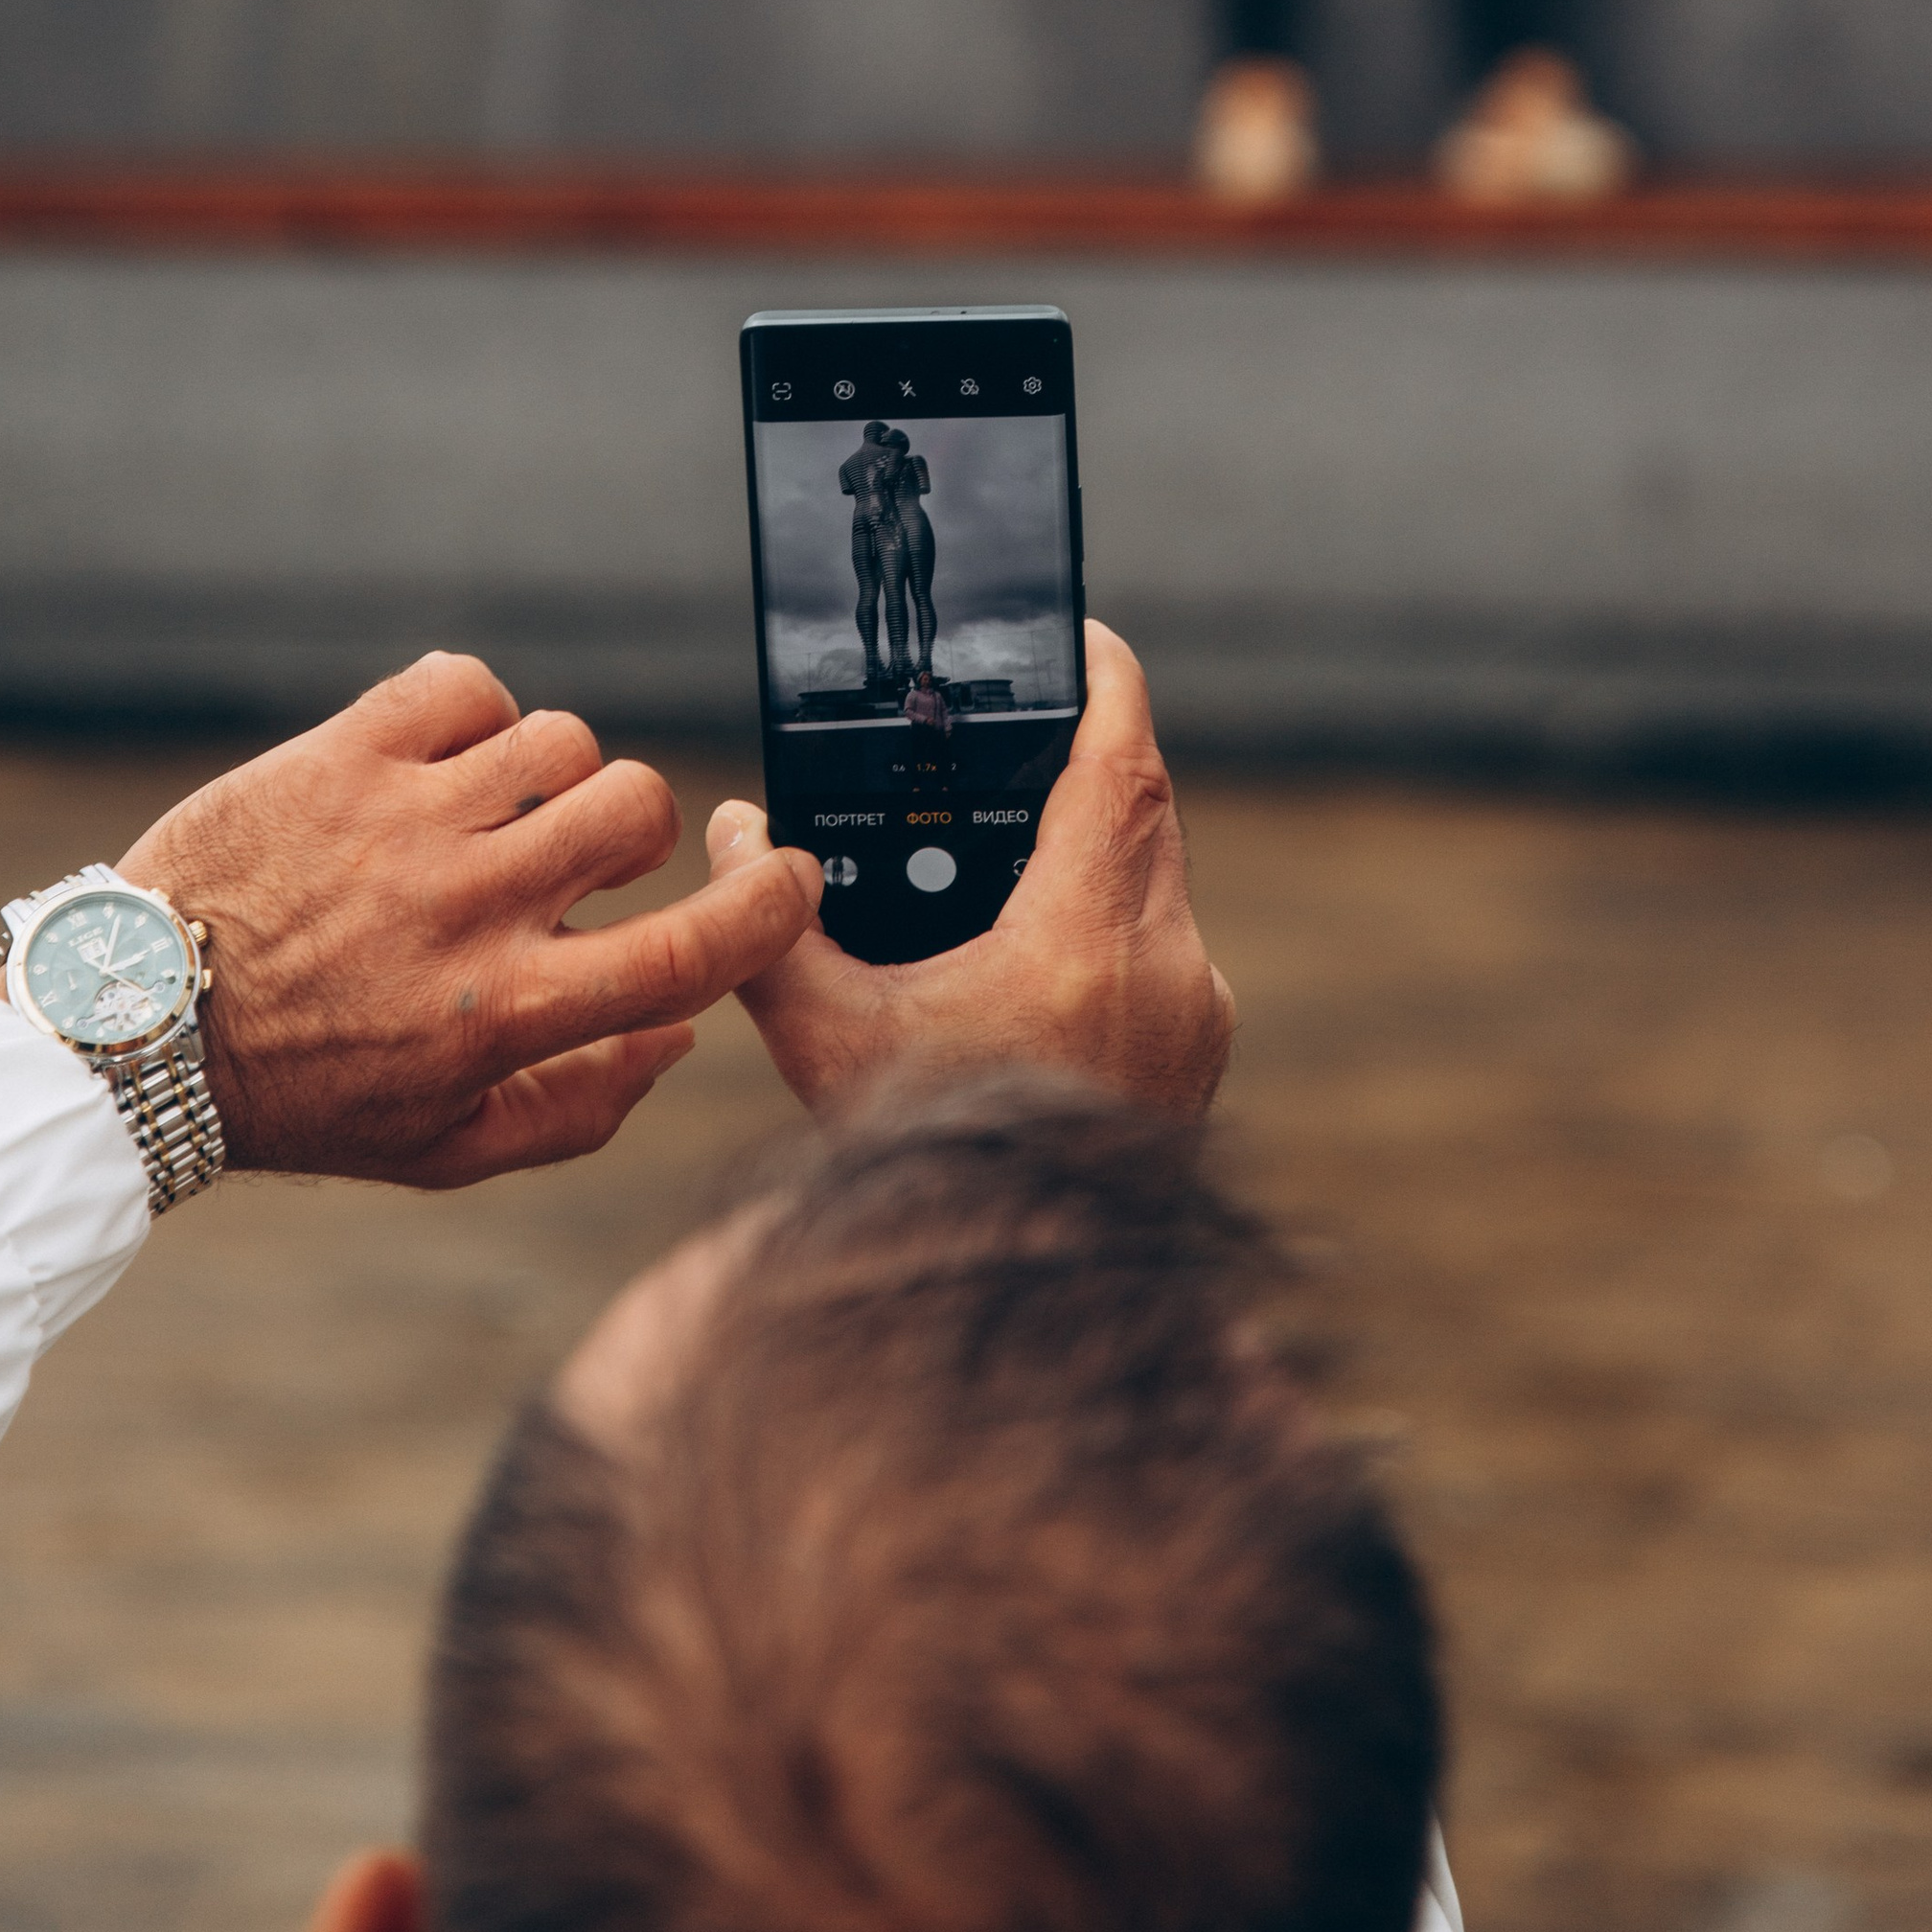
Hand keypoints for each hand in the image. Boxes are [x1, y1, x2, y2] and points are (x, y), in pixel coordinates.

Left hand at [97, 652, 821, 1186]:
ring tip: (488, 815)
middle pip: (635, 809)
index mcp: (504, 1013)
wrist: (134, 1033)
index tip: (790, 883)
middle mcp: (466, 908)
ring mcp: (403, 819)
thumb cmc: (299, 1096)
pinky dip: (473, 713)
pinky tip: (436, 765)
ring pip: (559, 739)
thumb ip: (579, 1106)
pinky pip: (464, 684)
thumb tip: (679, 1036)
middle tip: (572, 862)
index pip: (691, 949)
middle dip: (632, 833)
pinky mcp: (341, 753)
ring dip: (548, 775)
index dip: (772, 910)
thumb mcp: (443, 1148)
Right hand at [711, 624, 1232, 1119]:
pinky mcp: (1199, 1052)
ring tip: (1016, 830)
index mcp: (1086, 940)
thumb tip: (731, 837)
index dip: (1108, 683)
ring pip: (1156, 879)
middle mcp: (1166, 965)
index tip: (1085, 637)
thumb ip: (774, 933)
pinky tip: (1038, 943)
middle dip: (1090, 756)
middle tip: (1025, 723)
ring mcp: (1197, 1012)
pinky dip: (1109, 919)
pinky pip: (1162, 944)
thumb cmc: (919, 1159)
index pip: (1122, 765)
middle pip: (1144, 810)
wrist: (1015, 1293)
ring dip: (1099, 843)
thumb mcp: (828, 1037)